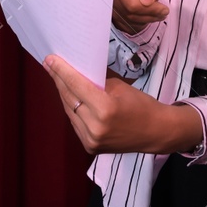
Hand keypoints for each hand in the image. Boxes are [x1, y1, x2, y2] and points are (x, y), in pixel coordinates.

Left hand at [43, 54, 200, 154]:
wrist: (156, 132)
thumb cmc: (142, 106)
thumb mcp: (120, 88)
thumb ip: (97, 84)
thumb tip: (77, 76)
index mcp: (105, 109)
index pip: (77, 86)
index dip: (61, 71)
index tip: (50, 60)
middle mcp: (95, 126)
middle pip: (69, 98)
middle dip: (59, 81)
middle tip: (50, 66)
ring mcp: (91, 139)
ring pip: (69, 112)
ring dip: (64, 95)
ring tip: (59, 80)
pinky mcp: (89, 147)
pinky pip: (75, 123)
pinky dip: (73, 110)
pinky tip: (71, 99)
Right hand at [113, 0, 173, 34]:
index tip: (145, 0)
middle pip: (125, 3)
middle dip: (147, 10)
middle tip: (163, 10)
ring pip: (125, 16)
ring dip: (145, 18)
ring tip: (159, 13)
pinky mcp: (113, 11)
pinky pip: (124, 23)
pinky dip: (139, 23)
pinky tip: (149, 15)